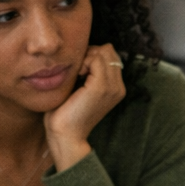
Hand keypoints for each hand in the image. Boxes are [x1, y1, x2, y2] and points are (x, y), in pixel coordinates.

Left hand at [44, 43, 126, 170]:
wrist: (66, 135)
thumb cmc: (67, 113)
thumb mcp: (80, 89)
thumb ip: (87, 72)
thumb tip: (84, 52)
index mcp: (115, 88)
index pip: (110, 55)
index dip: (93, 55)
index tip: (79, 70)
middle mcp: (118, 87)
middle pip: (109, 50)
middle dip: (91, 53)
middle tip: (78, 71)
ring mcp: (112, 87)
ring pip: (104, 52)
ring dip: (87, 57)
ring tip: (77, 74)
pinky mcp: (102, 87)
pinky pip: (96, 59)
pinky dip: (84, 61)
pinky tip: (76, 75)